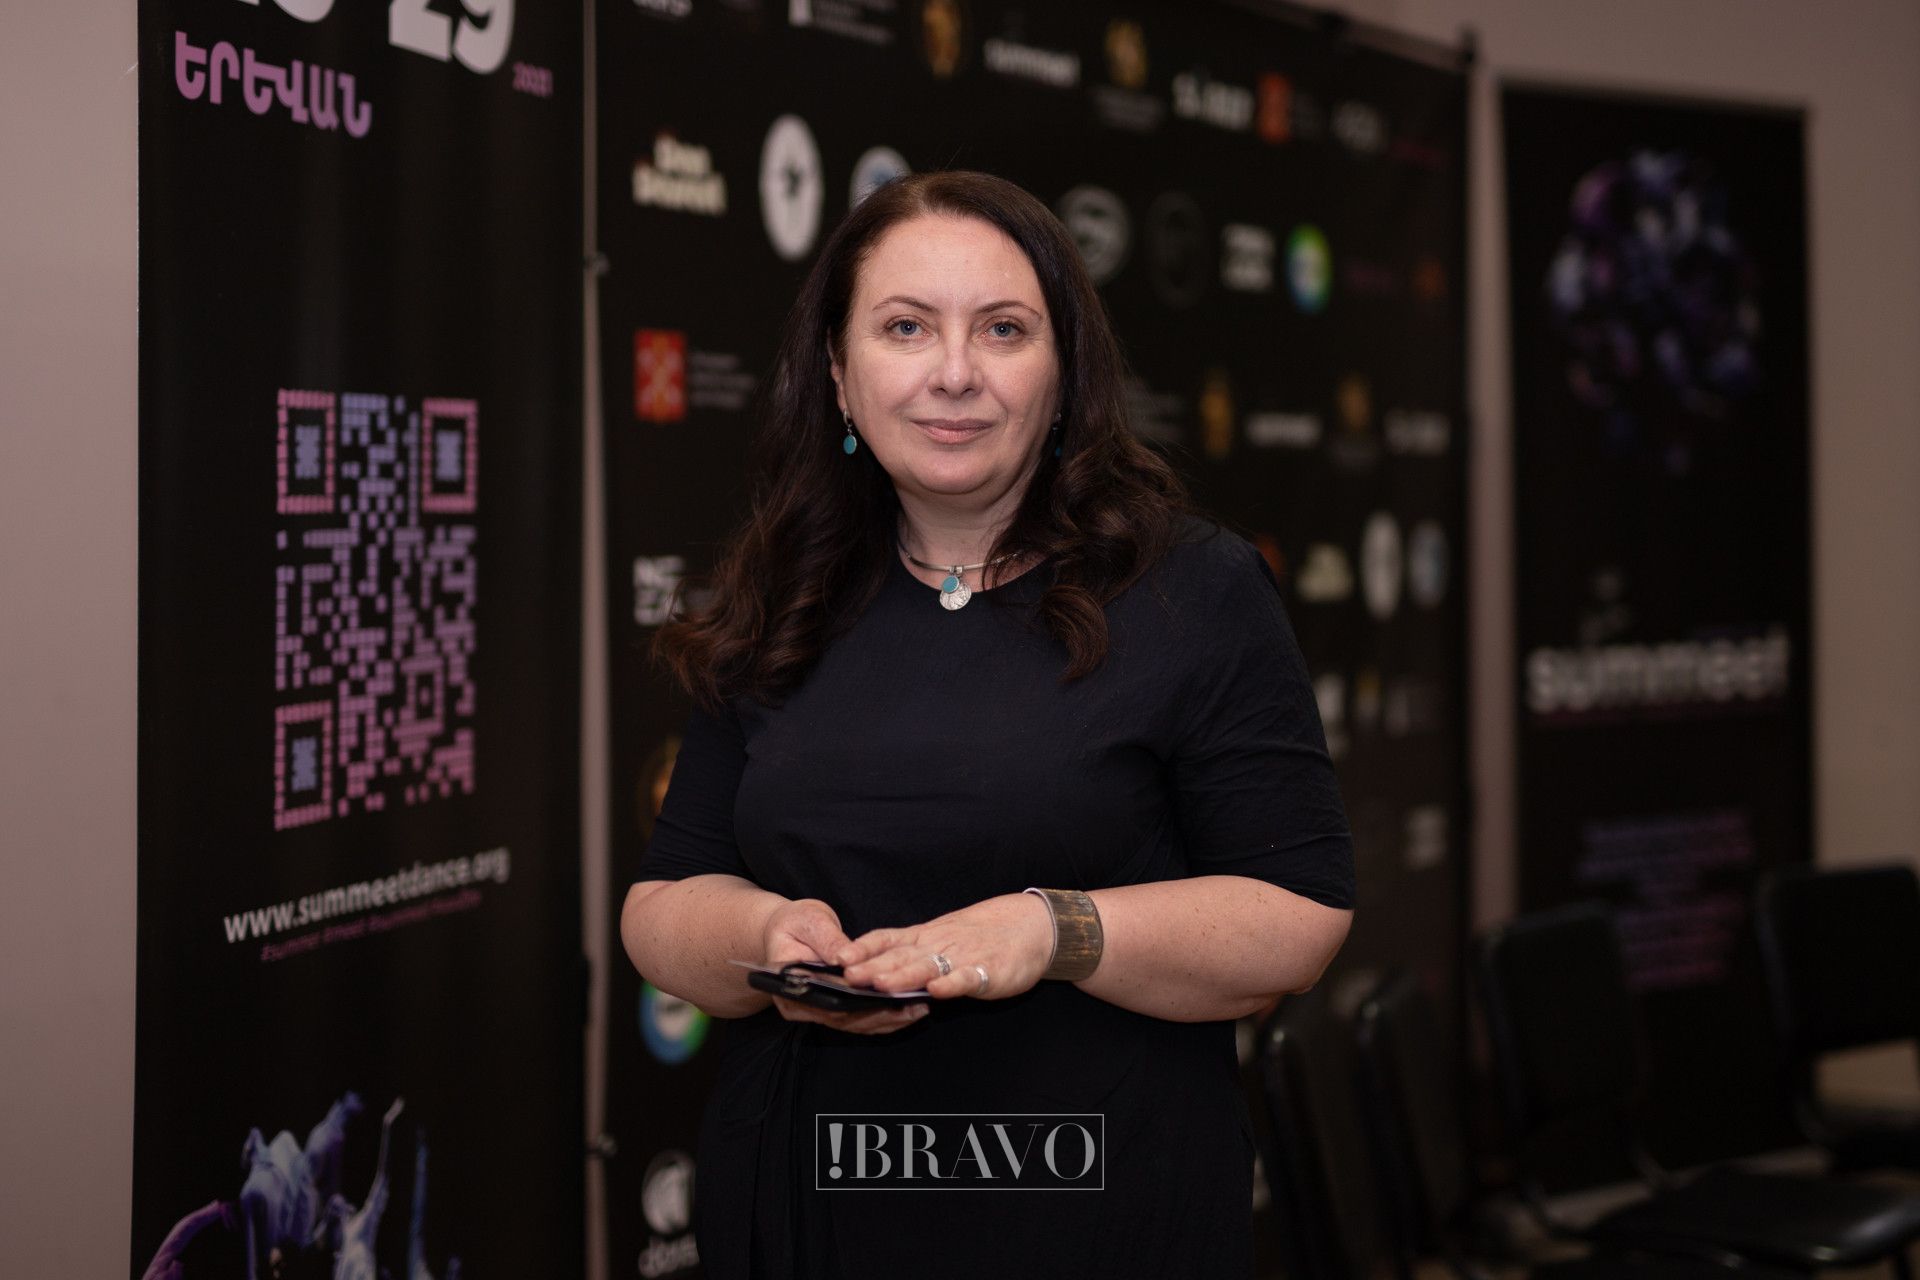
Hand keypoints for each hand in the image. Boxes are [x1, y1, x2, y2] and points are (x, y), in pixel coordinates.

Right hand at [762, 897, 928, 1035]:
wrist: (787, 930)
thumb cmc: (795, 923)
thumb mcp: (810, 922)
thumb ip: (829, 940)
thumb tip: (847, 958)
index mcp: (788, 985)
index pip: (824, 1000)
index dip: (855, 1002)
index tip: (884, 995)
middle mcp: (800, 1006)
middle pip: (842, 1019)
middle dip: (879, 1014)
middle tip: (912, 1007)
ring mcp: (816, 1012)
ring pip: (854, 1024)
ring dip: (887, 1019)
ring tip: (918, 1009)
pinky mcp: (833, 1011)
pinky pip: (859, 1020)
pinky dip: (885, 1016)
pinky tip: (910, 1009)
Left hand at [834, 893, 1054, 1001]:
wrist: (1031, 926)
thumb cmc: (981, 936)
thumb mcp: (941, 938)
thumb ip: (912, 954)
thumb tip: (874, 972)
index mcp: (925, 937)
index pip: (887, 939)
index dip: (864, 948)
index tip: (839, 957)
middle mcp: (939, 945)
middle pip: (901, 956)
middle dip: (873, 967)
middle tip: (846, 976)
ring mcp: (963, 958)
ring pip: (928, 966)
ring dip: (903, 975)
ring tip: (880, 984)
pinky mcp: (988, 971)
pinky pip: (967, 978)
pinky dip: (952, 984)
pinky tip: (936, 991)